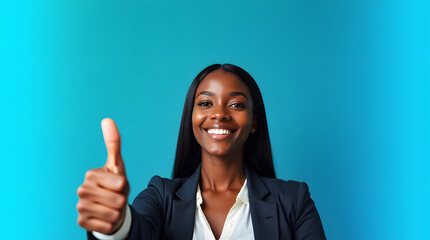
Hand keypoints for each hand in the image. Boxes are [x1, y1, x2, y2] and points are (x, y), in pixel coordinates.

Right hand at [77, 118, 129, 233]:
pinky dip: (110, 224)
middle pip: (117, 200)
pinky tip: (105, 218)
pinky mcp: (82, 222)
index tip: (118, 185)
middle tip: (115, 198)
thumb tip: (107, 119)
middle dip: (122, 200)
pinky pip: (105, 226)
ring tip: (111, 207)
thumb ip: (113, 143)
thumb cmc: (114, 185)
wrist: (110, 208)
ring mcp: (80, 207)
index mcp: (91, 175)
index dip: (124, 186)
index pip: (120, 184)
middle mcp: (82, 190)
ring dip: (117, 213)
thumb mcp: (117, 165)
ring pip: (112, 214)